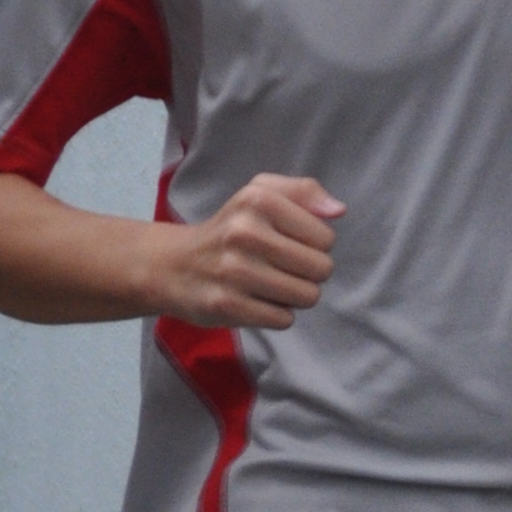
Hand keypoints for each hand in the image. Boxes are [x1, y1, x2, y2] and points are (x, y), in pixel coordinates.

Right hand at [143, 172, 343, 330]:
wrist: (173, 265)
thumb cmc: (230, 229)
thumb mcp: (259, 194)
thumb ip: (303, 192)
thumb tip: (338, 211)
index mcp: (258, 200)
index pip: (326, 238)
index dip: (315, 245)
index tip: (290, 243)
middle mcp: (245, 232)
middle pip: (321, 269)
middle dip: (309, 273)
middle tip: (282, 268)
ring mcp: (234, 271)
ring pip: (307, 296)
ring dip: (295, 296)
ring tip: (270, 284)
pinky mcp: (227, 305)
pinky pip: (284, 319)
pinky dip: (276, 314)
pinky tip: (256, 300)